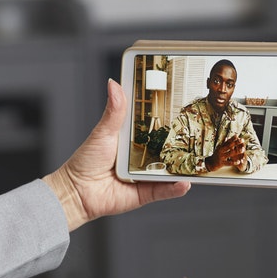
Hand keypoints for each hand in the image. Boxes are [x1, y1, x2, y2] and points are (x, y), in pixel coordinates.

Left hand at [43, 80, 189, 230]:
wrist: (76, 193)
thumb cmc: (85, 163)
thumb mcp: (103, 133)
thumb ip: (114, 111)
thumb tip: (114, 84)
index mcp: (134, 139)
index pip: (155, 126)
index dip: (169, 117)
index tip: (184, 105)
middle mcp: (143, 157)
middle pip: (168, 148)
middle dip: (184, 142)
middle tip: (200, 132)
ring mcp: (146, 175)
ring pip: (170, 170)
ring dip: (184, 166)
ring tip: (198, 158)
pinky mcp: (146, 193)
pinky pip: (164, 191)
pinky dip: (175, 188)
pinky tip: (184, 182)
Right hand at [206, 136, 246, 171]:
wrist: (210, 164)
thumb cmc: (216, 155)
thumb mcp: (218, 149)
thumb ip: (223, 143)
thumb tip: (227, 137)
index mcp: (220, 147)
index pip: (227, 142)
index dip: (232, 138)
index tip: (237, 135)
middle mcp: (221, 151)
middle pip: (229, 146)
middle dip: (236, 143)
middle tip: (242, 140)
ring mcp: (221, 157)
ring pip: (230, 153)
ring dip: (237, 151)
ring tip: (243, 150)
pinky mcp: (222, 163)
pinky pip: (229, 163)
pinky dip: (234, 162)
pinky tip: (239, 161)